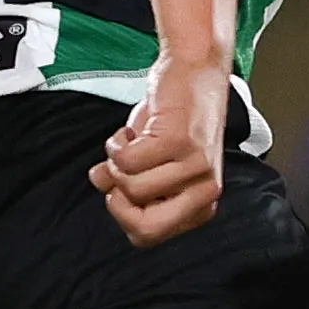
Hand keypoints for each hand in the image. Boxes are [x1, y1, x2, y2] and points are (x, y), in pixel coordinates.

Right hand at [92, 56, 230, 245]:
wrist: (191, 72)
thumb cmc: (171, 120)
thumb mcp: (155, 164)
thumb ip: (132, 185)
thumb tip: (103, 185)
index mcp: (201, 204)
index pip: (147, 236)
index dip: (122, 211)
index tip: (127, 182)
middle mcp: (206, 190)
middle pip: (141, 227)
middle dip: (117, 198)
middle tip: (124, 167)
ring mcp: (196, 168)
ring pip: (129, 188)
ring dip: (116, 161)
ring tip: (133, 140)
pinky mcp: (179, 143)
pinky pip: (126, 161)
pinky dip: (116, 144)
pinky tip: (132, 131)